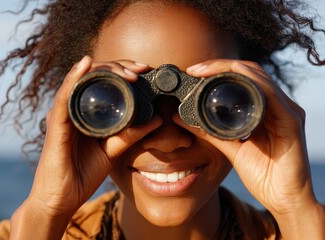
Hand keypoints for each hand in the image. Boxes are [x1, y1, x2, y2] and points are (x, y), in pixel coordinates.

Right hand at [9, 56, 160, 238]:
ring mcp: (62, 114)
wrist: (61, 200)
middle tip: (141, 69)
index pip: (102, 82)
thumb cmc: (81, 175)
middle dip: (118, 68)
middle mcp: (72, 109)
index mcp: (85, 113)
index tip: (145, 70)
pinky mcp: (55, 124)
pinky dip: (74, 78)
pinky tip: (86, 64)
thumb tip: (157, 119)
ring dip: (104, 69)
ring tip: (126, 68)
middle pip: (93, 76)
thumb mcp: (113, 151)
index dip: (123, 71)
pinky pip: (64, 96)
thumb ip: (130, 135)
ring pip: (81, 81)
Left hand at [184, 59, 323, 237]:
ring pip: (259, 77)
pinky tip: (232, 81)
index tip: (192, 72)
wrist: (284, 199)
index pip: (242, 78)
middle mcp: (277, 105)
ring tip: (204, 72)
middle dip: (219, 66)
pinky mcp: (291, 121)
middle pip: (249, 72)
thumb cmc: (262, 174)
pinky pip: (272, 95)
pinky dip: (251, 84)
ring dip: (230, 69)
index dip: (217, 70)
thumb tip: (180, 116)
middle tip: (194, 69)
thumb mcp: (228, 147)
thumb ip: (207, 131)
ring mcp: (286, 110)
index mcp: (264, 108)